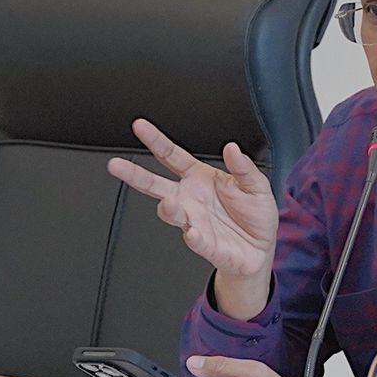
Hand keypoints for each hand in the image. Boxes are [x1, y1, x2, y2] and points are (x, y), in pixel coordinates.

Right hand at [107, 119, 276, 317]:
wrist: (260, 249)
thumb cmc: (254, 215)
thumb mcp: (256, 185)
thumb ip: (244, 167)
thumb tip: (232, 148)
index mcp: (200, 178)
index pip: (172, 156)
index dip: (156, 141)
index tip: (140, 127)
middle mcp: (190, 199)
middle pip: (156, 184)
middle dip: (135, 175)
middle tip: (117, 165)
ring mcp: (194, 221)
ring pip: (172, 213)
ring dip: (168, 208)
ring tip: (169, 203)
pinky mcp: (205, 244)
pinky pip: (196, 240)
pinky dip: (193, 237)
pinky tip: (193, 233)